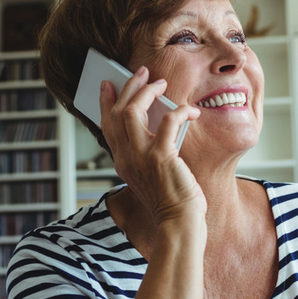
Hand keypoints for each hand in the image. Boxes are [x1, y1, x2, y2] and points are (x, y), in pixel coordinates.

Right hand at [98, 67, 205, 224]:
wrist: (179, 224)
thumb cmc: (172, 201)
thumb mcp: (153, 174)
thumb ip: (149, 151)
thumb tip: (161, 121)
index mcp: (122, 162)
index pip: (106, 125)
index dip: (106, 102)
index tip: (109, 84)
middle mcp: (126, 158)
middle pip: (117, 112)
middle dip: (129, 87)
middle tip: (142, 73)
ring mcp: (141, 157)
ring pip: (133, 111)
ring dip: (147, 92)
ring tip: (161, 84)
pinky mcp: (161, 157)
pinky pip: (169, 120)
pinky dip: (181, 110)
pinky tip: (191, 110)